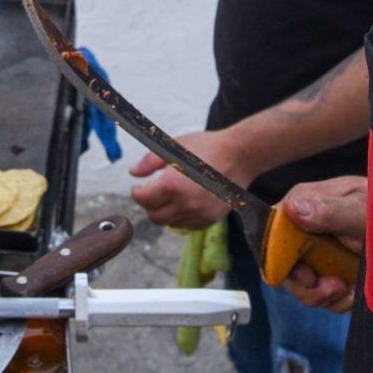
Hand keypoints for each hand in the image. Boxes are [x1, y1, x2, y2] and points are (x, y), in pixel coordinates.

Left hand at [130, 130, 253, 228]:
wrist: (239, 156)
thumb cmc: (207, 147)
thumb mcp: (173, 147)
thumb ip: (150, 161)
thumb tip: (133, 173)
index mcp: (172, 185)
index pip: (143, 200)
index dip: (137, 193)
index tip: (139, 187)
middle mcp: (185, 204)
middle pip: (154, 216)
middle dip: (149, 205)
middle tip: (153, 193)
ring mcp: (199, 214)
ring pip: (170, 223)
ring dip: (165, 212)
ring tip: (171, 196)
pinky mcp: (210, 219)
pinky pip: (187, 225)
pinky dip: (181, 217)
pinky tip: (186, 202)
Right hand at [278, 176, 368, 313]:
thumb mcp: (363, 210)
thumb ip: (331, 211)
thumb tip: (292, 209)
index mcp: (308, 202)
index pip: (273, 232)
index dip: (281, 259)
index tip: (306, 275)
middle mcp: (308, 227)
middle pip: (284, 264)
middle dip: (305, 285)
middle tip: (332, 288)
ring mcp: (321, 251)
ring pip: (303, 285)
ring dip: (324, 296)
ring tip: (346, 290)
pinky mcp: (334, 270)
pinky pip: (324, 295)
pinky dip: (338, 300)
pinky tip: (354, 293)